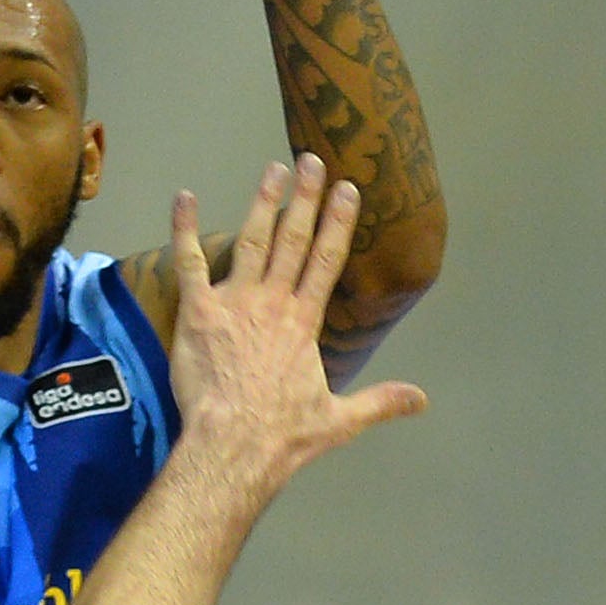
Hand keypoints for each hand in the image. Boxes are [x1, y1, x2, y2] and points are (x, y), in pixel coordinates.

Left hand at [164, 154, 425, 496]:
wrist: (234, 444)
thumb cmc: (284, 435)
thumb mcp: (340, 420)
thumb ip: (380, 402)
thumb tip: (421, 400)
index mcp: (306, 321)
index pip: (328, 260)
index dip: (339, 222)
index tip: (347, 189)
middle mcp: (274, 301)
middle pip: (294, 239)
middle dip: (305, 198)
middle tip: (309, 160)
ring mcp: (236, 302)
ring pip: (251, 240)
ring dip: (262, 201)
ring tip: (272, 168)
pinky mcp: (198, 312)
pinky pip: (190, 262)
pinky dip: (184, 228)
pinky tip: (184, 198)